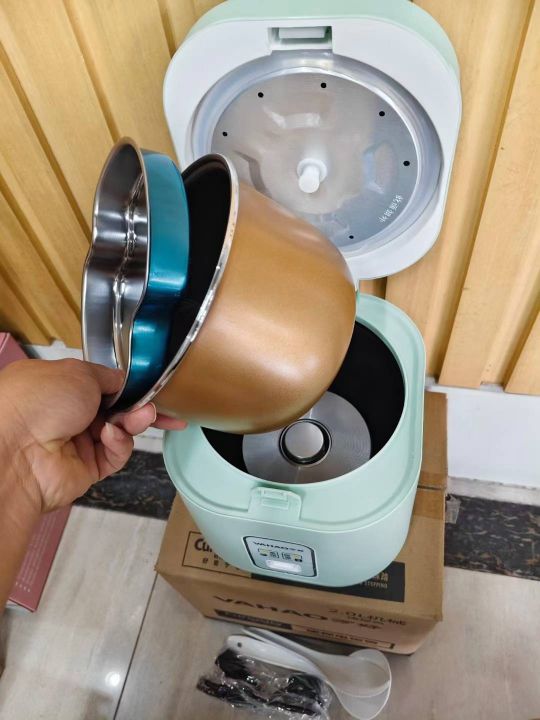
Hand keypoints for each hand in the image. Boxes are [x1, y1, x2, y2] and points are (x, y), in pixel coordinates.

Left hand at [0, 358, 185, 512]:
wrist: (17, 450)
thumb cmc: (40, 400)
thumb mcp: (79, 372)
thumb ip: (108, 377)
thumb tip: (123, 381)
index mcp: (57, 386)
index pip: (99, 384)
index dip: (126, 386)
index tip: (152, 386)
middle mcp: (64, 414)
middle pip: (114, 409)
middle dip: (137, 406)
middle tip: (153, 404)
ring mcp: (75, 443)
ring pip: (119, 431)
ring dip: (134, 422)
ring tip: (144, 416)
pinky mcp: (86, 469)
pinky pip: (114, 454)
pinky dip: (119, 443)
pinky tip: (112, 435)